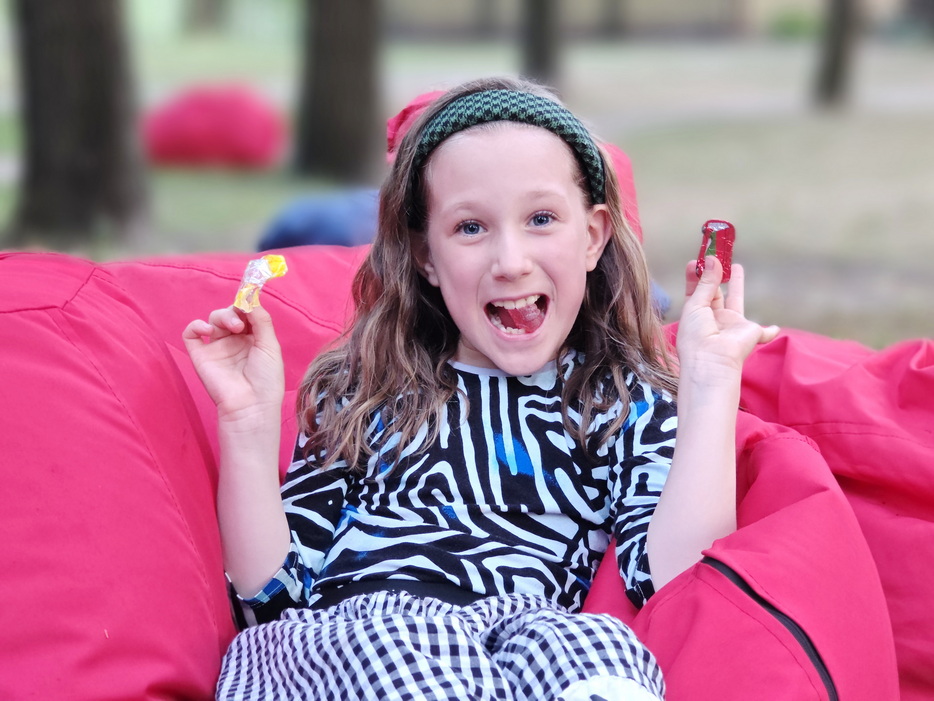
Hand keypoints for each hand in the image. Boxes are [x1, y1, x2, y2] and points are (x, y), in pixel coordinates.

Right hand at [182, 304, 284, 423]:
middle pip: (229, 313)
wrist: (250, 405)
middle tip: (241, 323)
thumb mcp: (270, 346)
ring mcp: (217, 347)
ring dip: (222, 316)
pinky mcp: (200, 355)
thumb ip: (261, 320)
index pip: (246, 313)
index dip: (247, 305)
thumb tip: (250, 300)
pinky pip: (191, 334)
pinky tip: (207, 330)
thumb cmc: (266, 379)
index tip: (249, 302)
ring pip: (213, 319)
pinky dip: (196, 326)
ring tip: (233, 327)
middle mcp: (234, 341)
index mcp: (253, 338)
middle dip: (235, 311)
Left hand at [676, 256, 778, 384]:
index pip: (696, 290)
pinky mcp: (751, 332)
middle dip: (715, 275)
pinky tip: (773, 329)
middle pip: (715, 291)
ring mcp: (732, 325)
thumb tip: (711, 260)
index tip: (696, 259)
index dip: (696, 275)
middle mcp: (713, 318)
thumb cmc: (696, 335)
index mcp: (696, 313)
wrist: (712, 360)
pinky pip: (764, 332)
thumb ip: (706, 283)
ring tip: (736, 267)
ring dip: (737, 284)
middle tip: (716, 256)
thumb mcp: (696, 305)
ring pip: (736, 299)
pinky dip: (769, 332)